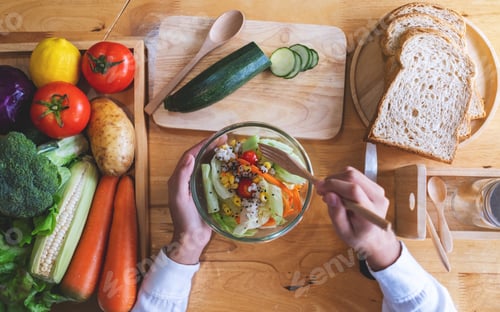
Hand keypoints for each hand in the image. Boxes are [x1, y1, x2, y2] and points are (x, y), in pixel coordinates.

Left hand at [165, 136, 224, 264]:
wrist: (191, 238)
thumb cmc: (184, 219)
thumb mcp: (180, 197)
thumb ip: (182, 177)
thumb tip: (190, 157)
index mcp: (179, 178)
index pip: (190, 155)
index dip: (202, 144)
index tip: (215, 137)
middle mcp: (187, 179)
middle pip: (199, 157)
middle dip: (211, 146)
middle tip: (226, 139)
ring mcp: (197, 185)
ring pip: (207, 165)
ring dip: (216, 155)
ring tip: (229, 148)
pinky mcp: (206, 192)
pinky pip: (214, 176)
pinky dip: (221, 168)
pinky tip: (230, 166)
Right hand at [315, 166, 400, 270]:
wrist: (374, 236)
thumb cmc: (358, 236)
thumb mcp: (343, 232)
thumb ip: (336, 214)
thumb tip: (329, 195)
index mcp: (370, 213)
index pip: (353, 190)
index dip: (334, 185)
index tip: (319, 187)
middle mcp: (378, 199)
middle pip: (353, 178)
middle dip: (333, 180)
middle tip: (321, 190)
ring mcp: (378, 191)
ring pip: (353, 174)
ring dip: (337, 179)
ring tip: (329, 192)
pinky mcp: (375, 186)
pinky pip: (356, 176)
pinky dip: (342, 180)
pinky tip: (338, 191)